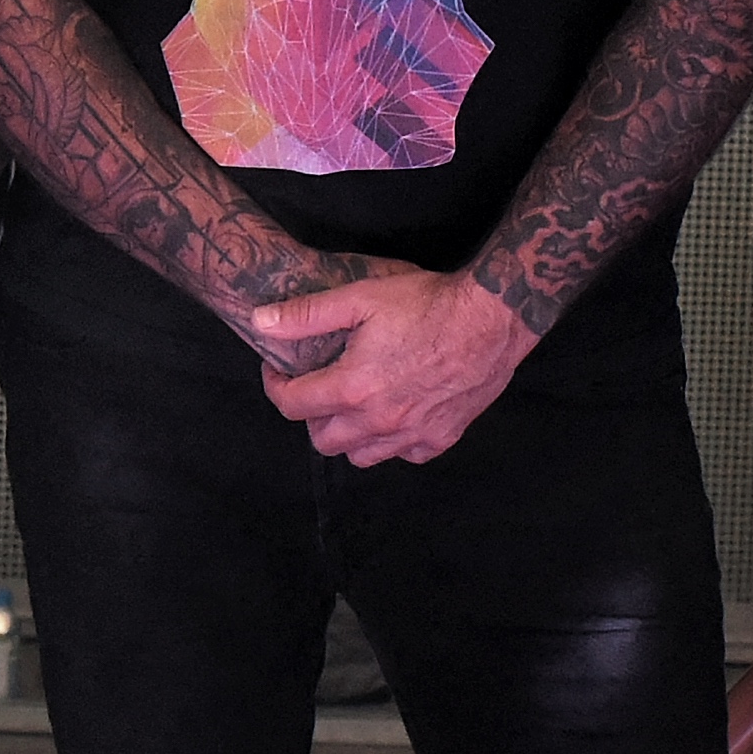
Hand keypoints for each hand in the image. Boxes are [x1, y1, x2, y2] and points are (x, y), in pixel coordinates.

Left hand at [237, 255, 529, 463]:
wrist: (491, 318)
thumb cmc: (427, 304)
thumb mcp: (360, 297)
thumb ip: (306, 315)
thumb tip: (261, 322)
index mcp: (352, 388)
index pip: (292, 405)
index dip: (276, 387)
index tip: (279, 372)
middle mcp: (379, 421)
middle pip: (323, 440)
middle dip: (311, 415)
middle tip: (320, 387)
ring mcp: (412, 434)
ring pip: (361, 456)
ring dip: (349, 435)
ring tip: (354, 405)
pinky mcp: (441, 437)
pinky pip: (404, 455)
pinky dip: (393, 442)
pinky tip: (396, 414)